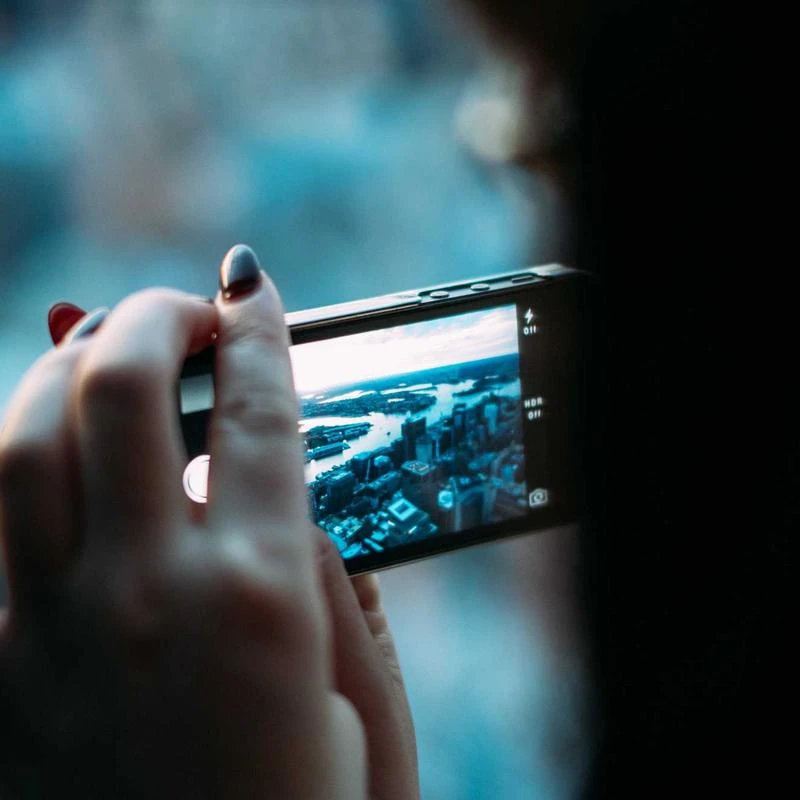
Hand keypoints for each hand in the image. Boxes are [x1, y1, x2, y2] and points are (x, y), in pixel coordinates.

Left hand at [0, 246, 416, 797]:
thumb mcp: (349, 686)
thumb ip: (316, 567)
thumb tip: (271, 483)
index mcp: (260, 598)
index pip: (261, 413)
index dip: (261, 330)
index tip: (254, 285)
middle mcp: (147, 596)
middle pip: (127, 388)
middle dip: (159, 316)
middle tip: (187, 310)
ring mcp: (52, 633)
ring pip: (24, 436)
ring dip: (68, 364)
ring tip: (106, 350)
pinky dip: (10, 456)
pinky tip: (44, 438)